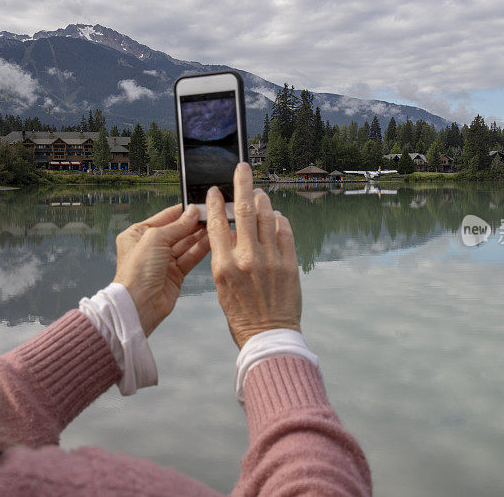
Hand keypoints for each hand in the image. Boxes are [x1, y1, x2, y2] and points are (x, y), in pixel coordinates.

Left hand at [113, 204, 209, 336]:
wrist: (139, 304)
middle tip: (211, 214)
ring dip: (200, 235)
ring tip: (215, 225)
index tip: (198, 205)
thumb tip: (191, 213)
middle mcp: (150, 247)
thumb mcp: (155, 239)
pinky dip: (201, 249)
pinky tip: (212, 240)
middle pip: (177, 230)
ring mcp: (163, 261)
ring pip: (186, 244)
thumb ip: (176, 225)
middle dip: (193, 223)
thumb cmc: (136, 272)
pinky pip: (190, 257)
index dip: (182, 211)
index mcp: (138, 234)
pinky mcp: (175, 274)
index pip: (164, 217)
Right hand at [206, 162, 301, 348]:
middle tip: (242, 167)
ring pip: (266, 217)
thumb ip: (224, 258)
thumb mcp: (222, 287)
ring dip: (262, 200)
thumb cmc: (242, 316)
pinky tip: (275, 216)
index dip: (214, 203)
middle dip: (243, 184)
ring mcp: (271, 259)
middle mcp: (247, 258)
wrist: (269, 336)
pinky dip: (279, 220)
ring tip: (259, 193)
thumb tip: (231, 232)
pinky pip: (285, 231)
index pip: (216, 224)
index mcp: (224, 266)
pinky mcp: (290, 263)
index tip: (213, 191)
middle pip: (244, 211)